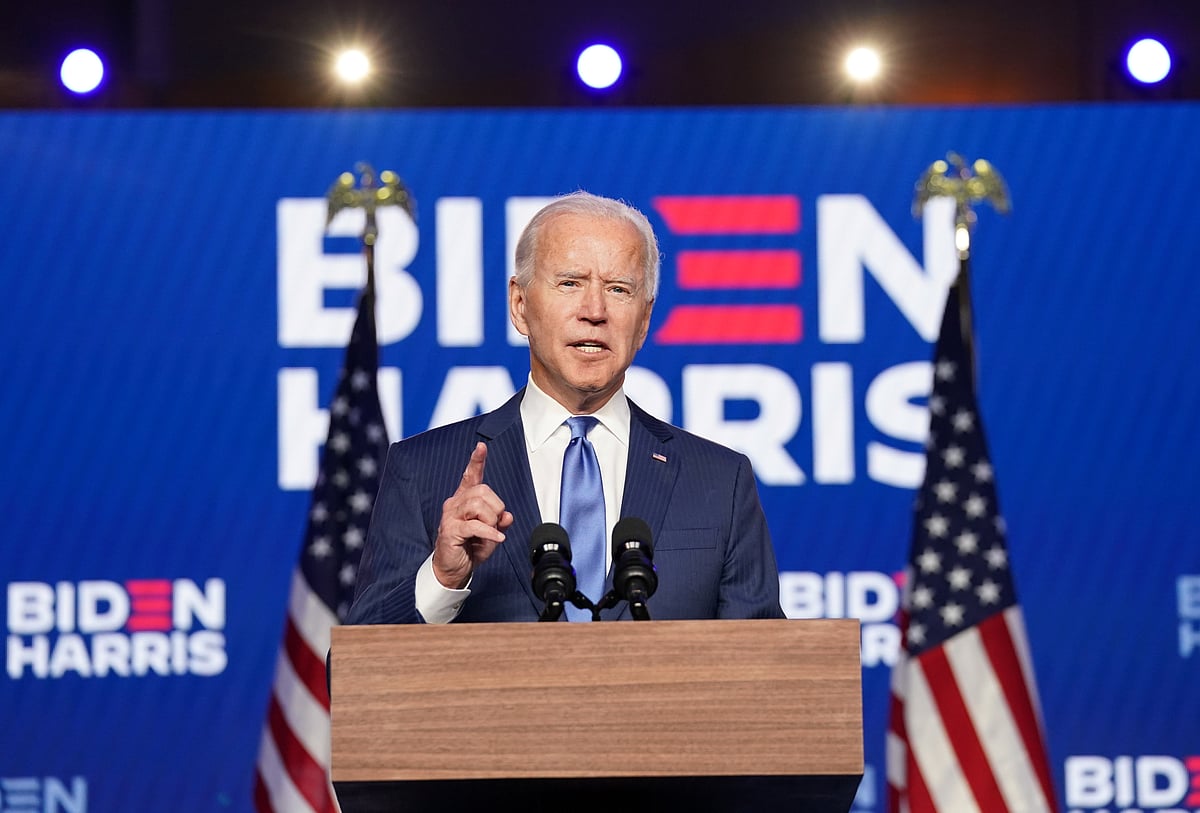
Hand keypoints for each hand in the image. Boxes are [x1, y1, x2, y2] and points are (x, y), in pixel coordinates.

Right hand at [432, 442, 513, 588]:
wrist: (453, 569)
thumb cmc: (470, 549)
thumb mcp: (491, 534)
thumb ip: (499, 522)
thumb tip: (508, 515)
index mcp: (464, 500)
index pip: (470, 476)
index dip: (476, 461)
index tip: (481, 447)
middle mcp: (455, 504)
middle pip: (482, 490)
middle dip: (496, 507)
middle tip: (495, 524)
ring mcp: (451, 516)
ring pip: (479, 506)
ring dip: (491, 521)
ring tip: (490, 533)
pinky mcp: (450, 530)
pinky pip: (475, 525)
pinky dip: (489, 532)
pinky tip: (497, 538)